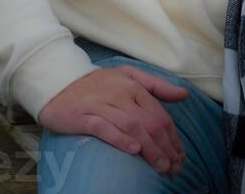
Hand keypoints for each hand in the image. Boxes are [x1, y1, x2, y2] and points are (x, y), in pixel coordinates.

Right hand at [38, 65, 188, 175]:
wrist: (59, 82)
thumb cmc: (97, 84)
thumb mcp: (128, 76)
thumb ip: (156, 86)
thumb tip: (184, 94)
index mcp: (134, 85)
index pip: (160, 114)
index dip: (173, 137)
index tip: (180, 156)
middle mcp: (120, 94)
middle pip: (149, 123)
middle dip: (166, 147)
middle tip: (174, 168)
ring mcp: (102, 105)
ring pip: (132, 126)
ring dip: (150, 148)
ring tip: (161, 166)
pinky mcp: (84, 116)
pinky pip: (104, 128)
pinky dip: (120, 139)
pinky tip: (133, 150)